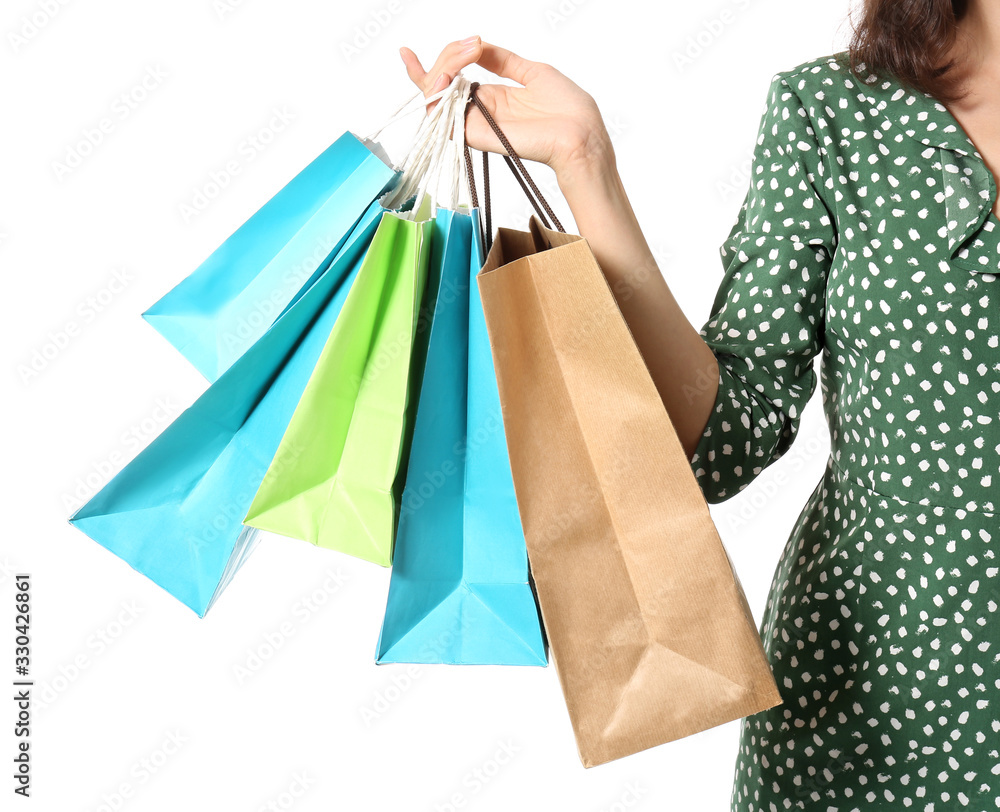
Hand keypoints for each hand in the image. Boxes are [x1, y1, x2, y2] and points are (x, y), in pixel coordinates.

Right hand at [399, 37, 612, 175]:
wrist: (580, 134)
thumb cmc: (567, 109)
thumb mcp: (531, 71)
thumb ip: (501, 60)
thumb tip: (476, 44)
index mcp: (492, 98)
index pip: (450, 81)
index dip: (429, 66)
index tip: (407, 52)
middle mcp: (478, 111)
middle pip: (438, 83)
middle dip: (446, 56)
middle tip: (470, 45)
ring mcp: (474, 123)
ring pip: (434, 96)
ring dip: (442, 67)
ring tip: (467, 51)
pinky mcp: (474, 133)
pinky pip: (441, 113)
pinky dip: (439, 88)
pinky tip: (454, 72)